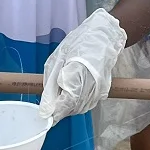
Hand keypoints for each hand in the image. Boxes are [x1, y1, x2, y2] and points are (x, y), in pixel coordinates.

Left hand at [38, 8, 126, 122]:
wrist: (104, 35)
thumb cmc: (78, 43)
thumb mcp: (57, 60)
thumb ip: (51, 86)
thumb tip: (45, 106)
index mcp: (77, 76)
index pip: (65, 104)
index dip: (54, 112)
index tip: (45, 114)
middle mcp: (91, 86)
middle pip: (73, 109)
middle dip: (60, 109)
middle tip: (51, 103)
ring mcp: (99, 90)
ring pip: (81, 108)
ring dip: (69, 107)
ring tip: (60, 96)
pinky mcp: (103, 91)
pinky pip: (88, 103)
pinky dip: (78, 102)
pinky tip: (72, 92)